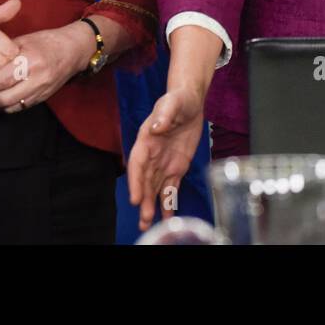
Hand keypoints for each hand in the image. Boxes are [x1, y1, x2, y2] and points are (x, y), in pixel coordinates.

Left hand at [0, 22, 91, 111]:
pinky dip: (8, 106)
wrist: (74, 50)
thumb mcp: (24, 40)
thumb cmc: (47, 41)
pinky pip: (21, 107)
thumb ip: (4, 53)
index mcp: (29, 60)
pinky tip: (0, 100)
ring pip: (12, 106)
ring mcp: (42, 89)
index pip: (1, 79)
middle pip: (5, 97)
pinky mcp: (44, 97)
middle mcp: (37, 77)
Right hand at [128, 84, 206, 231]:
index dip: (135, 182)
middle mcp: (152, 155)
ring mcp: (163, 163)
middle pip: (144, 181)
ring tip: (148, 225)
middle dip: (144, 200)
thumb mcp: (172, 103)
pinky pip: (171, 187)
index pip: (137, 165)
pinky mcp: (176, 167)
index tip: (135, 198)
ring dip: (151, 206)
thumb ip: (164, 114)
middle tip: (144, 220)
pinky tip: (166, 217)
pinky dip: (168, 202)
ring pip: (155, 188)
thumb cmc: (178, 100)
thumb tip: (156, 126)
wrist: (190, 102)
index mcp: (146, 140)